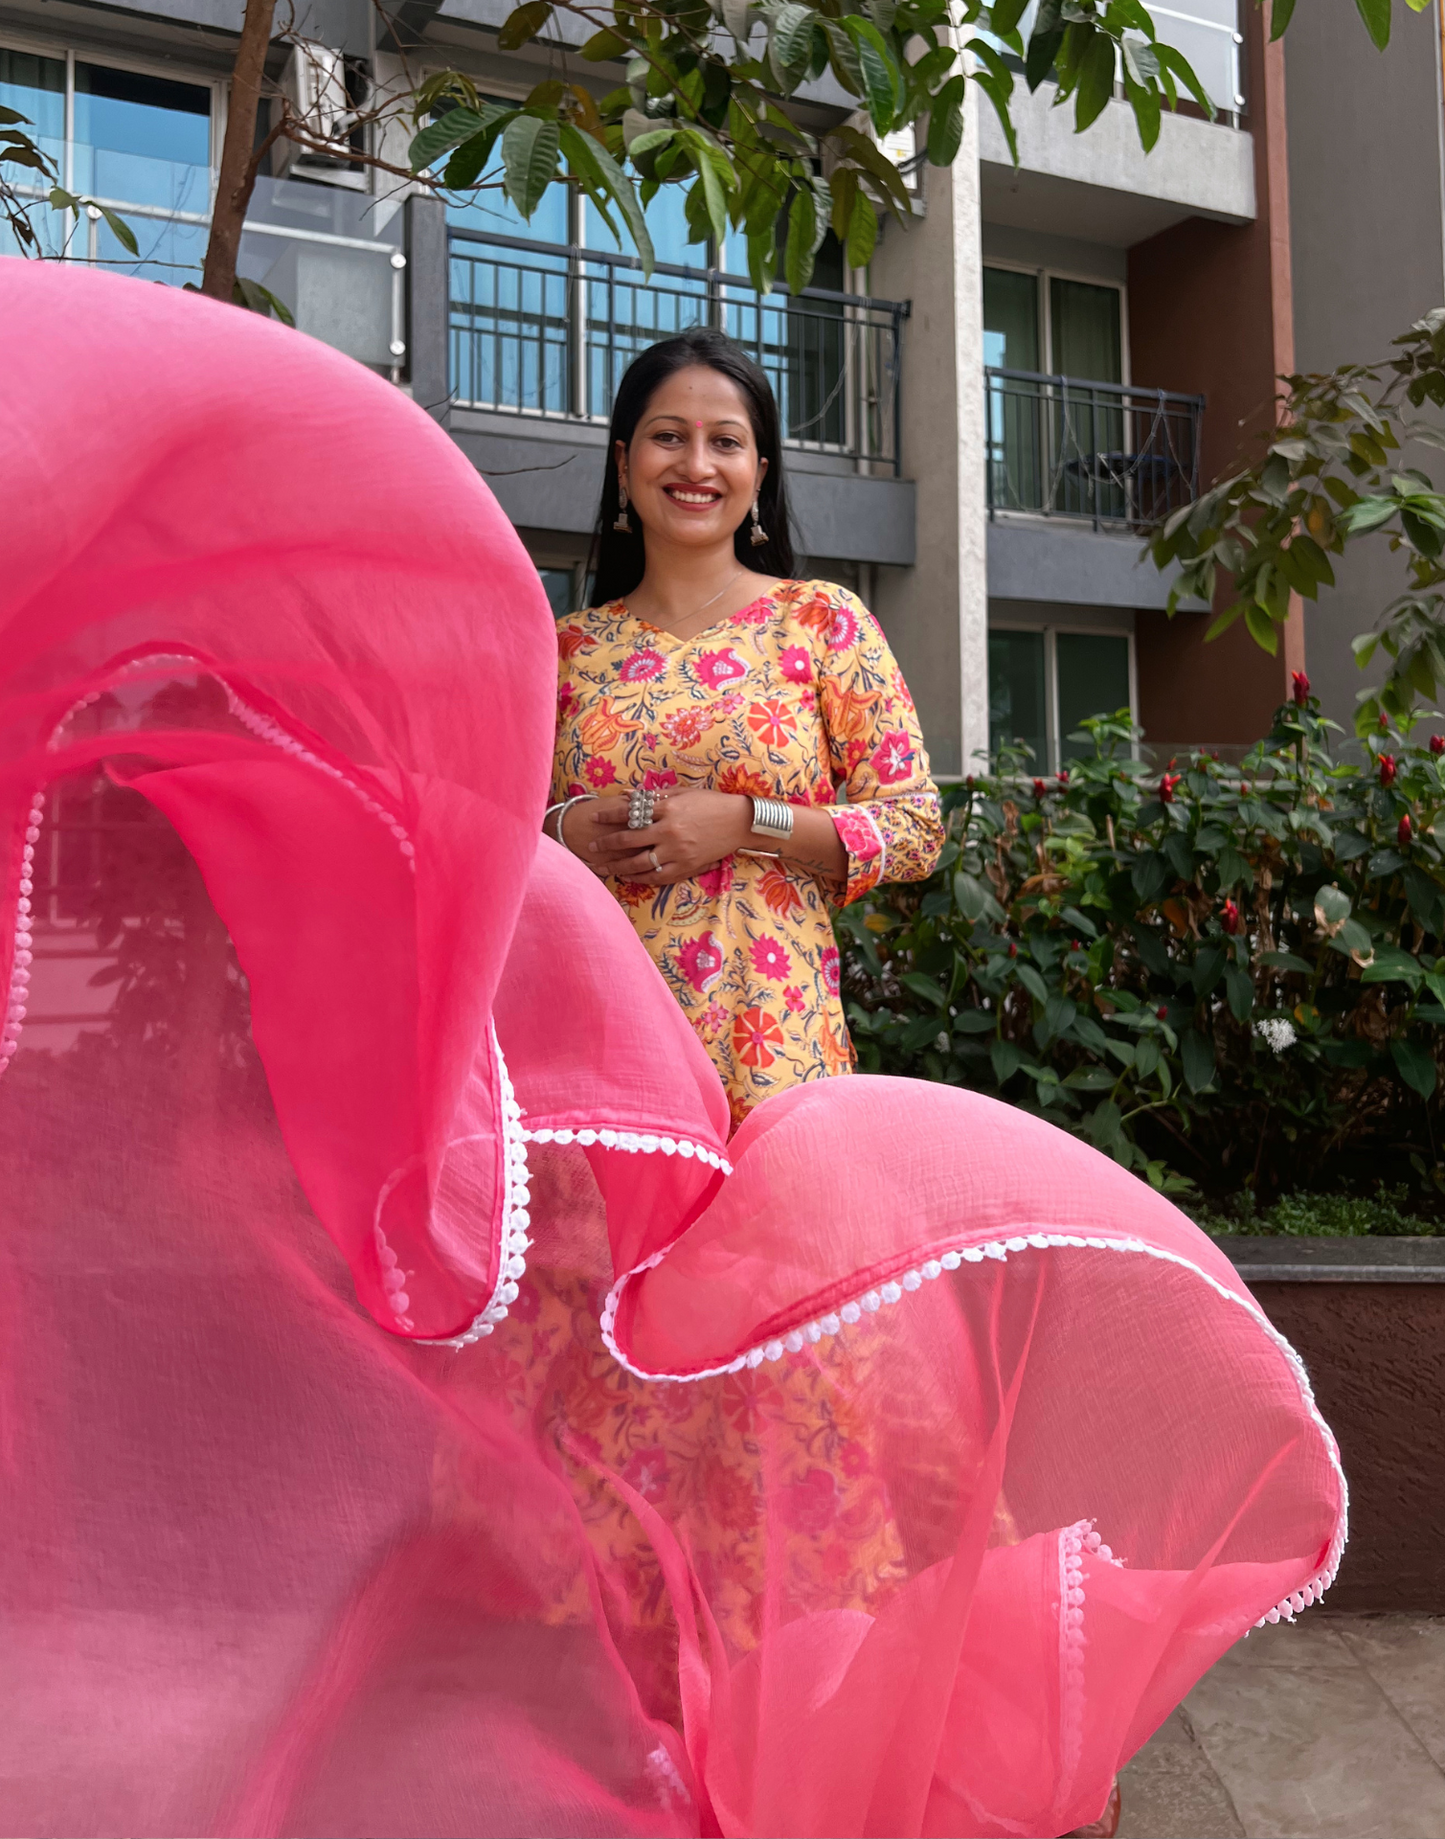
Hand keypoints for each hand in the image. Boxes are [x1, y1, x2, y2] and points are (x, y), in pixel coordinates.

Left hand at [583, 789, 752, 885]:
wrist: (739, 822)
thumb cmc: (710, 803)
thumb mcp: (682, 793)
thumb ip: (654, 796)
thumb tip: (627, 796)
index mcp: (668, 808)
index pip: (629, 812)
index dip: (608, 815)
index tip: (593, 817)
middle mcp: (670, 831)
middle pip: (629, 840)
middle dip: (606, 844)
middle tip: (590, 846)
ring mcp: (678, 851)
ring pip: (639, 863)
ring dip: (617, 866)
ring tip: (602, 866)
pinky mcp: (687, 866)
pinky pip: (658, 876)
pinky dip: (640, 878)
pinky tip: (627, 876)